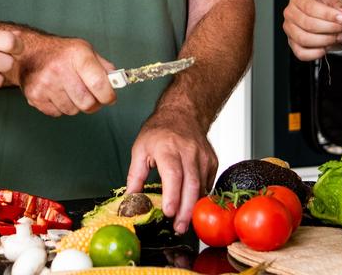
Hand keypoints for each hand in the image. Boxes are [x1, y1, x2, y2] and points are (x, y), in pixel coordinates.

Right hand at [15, 33, 116, 115]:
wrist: (30, 52)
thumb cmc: (62, 52)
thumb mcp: (85, 50)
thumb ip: (104, 66)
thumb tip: (118, 82)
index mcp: (78, 55)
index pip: (99, 84)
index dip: (108, 96)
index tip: (109, 97)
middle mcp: (60, 69)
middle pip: (87, 103)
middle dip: (93, 104)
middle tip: (91, 97)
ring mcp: (45, 84)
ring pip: (72, 111)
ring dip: (75, 105)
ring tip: (70, 91)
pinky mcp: (35, 96)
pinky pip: (57, 113)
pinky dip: (60, 107)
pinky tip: (57, 93)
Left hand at [125, 108, 216, 233]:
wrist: (182, 113)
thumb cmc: (160, 131)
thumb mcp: (140, 148)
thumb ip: (135, 176)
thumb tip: (130, 199)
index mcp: (167, 148)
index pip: (173, 174)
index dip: (172, 195)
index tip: (168, 212)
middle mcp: (188, 152)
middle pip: (190, 185)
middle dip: (185, 210)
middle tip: (178, 228)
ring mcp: (203, 157)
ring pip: (201, 187)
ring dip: (193, 208)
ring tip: (184, 223)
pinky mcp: (212, 161)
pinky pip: (207, 184)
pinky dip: (200, 197)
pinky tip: (191, 206)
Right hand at [282, 0, 341, 59]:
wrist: (324, 8)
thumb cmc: (327, 2)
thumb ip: (340, 8)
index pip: (310, 7)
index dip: (328, 15)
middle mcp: (290, 13)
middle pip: (307, 24)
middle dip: (329, 28)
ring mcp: (290, 29)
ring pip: (304, 39)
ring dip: (325, 40)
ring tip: (338, 36)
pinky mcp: (293, 43)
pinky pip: (301, 53)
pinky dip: (315, 54)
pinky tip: (326, 47)